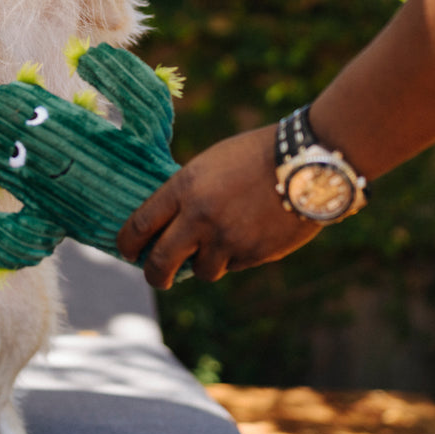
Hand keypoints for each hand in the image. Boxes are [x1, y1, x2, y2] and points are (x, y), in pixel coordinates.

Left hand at [116, 125, 322, 288]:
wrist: (306, 162)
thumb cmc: (255, 155)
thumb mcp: (210, 164)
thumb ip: (187, 195)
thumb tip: (167, 228)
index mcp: (184, 187)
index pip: (140, 225)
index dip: (128, 244)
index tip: (128, 252)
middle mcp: (200, 217)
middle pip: (161, 263)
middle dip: (155, 275)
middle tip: (158, 277)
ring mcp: (227, 239)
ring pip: (202, 271)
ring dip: (205, 263)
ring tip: (220, 242)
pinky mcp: (253, 254)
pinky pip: (234, 266)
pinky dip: (235, 257)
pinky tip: (248, 234)